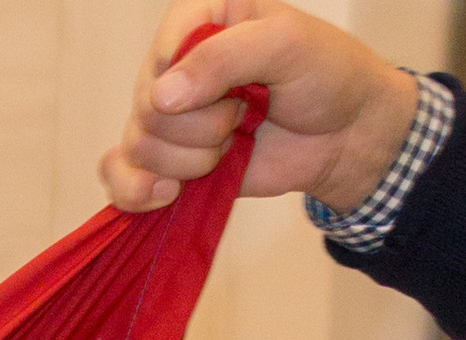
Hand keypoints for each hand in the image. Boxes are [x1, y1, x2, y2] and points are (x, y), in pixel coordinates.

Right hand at [99, 9, 418, 215]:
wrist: (344, 135)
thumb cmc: (325, 74)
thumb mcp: (285, 44)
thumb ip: (223, 59)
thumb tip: (160, 98)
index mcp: (201, 19)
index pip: (162, 50)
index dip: (190, 81)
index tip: (237, 89)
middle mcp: (176, 65)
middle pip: (147, 106)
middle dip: (200, 127)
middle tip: (244, 118)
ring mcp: (169, 116)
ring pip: (139, 145)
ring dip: (190, 160)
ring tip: (231, 147)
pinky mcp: (168, 161)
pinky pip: (121, 177)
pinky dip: (137, 192)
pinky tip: (169, 194)